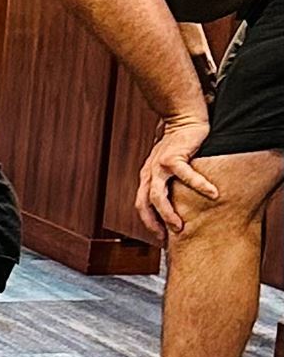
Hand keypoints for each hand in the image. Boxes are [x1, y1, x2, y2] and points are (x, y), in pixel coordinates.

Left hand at [134, 115, 217, 239]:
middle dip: (155, 223)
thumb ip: (173, 183)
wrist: (182, 118)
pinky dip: (199, 185)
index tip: (161, 238)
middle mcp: (150, 172)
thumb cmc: (180, 144)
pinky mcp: (173, 156)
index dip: (149, 222)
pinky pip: (186, 174)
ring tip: (181, 226)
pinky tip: (214, 194)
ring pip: (158, 195)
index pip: (142, 204)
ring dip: (168, 213)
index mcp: (148, 176)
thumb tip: (183, 205)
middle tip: (169, 237)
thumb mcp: (171, 167)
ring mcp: (159, 165)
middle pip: (145, 203)